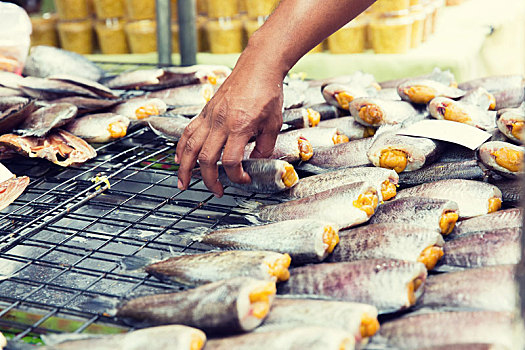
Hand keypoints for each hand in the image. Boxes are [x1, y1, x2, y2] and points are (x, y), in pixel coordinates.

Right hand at [175, 61, 283, 196]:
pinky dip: (181, 147)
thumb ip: (264, 146)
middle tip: (216, 190)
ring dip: (185, 168)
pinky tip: (179, 158)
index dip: (236, 176)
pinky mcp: (205, 111)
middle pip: (206, 158)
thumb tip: (256, 162)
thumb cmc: (267, 92)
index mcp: (240, 126)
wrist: (258, 67)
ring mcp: (209, 116)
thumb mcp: (273, 123)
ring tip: (183, 182)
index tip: (243, 179)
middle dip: (209, 179)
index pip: (231, 160)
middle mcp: (220, 122)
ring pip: (190, 146)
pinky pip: (188, 132)